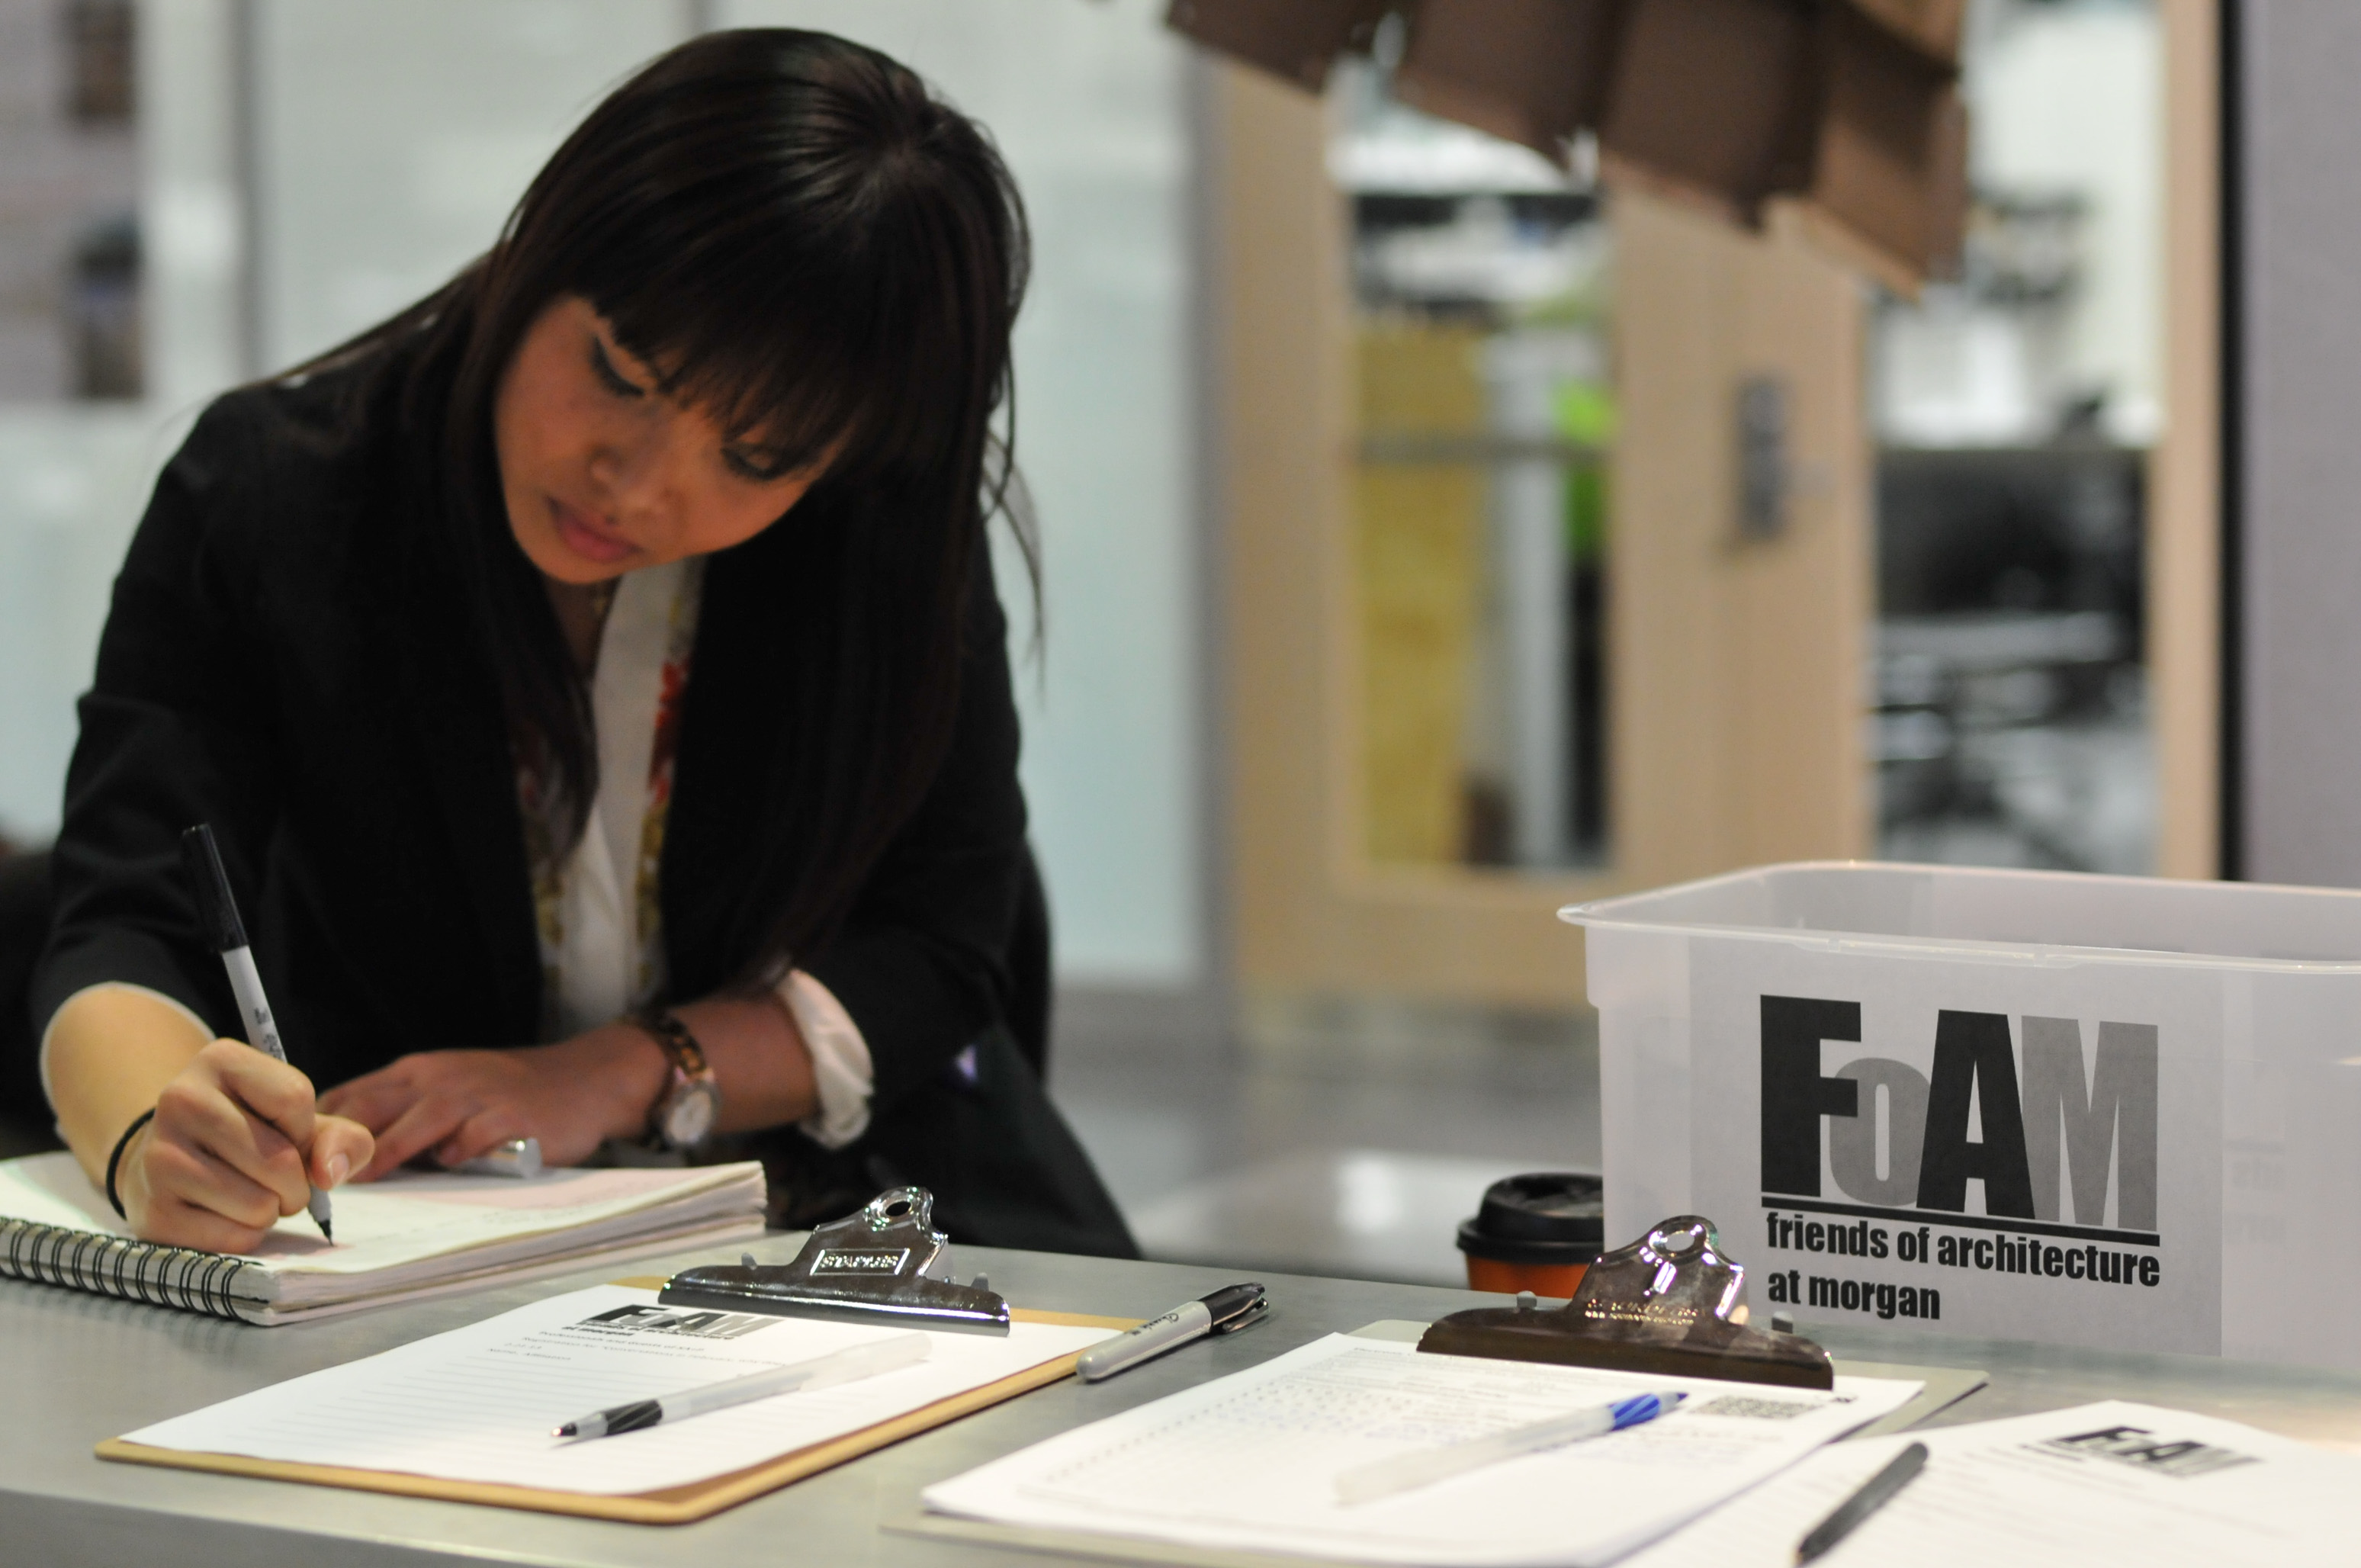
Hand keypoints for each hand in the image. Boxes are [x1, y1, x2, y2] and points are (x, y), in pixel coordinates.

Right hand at [121, 1039, 373, 1251]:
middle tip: (277, 1180)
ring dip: (270, 1211)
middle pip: (280, 1159)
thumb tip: (329, 1173)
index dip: (306, 1131)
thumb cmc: (254, 1137)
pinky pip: (233, 1239)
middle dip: (296, 1183)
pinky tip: (221, 1214)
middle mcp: (180, 1099)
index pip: (295, 1098)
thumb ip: (344, 1139)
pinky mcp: (152, 1210)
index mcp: (221, 1061)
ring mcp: (158, 1156)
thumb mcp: (304, 1122)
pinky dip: (243, 1235)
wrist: (171, 1164)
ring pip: (258, 1204)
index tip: (287, 1136)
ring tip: (249, 1194)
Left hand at [318, 1025, 666, 1177]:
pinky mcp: (508, 1118)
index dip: (317, 1129)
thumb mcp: (448, 1088)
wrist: (582, 1079)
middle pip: (374, 1108)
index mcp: (418, 1073)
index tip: (293, 1162)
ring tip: (360, 1181)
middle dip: (339, 1143)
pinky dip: (456, 1155)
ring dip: (385, 1153)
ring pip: (416, 1124)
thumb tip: (343, 1156)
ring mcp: (475, 1097)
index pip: (351, 1096)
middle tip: (314, 1179)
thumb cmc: (507, 1092)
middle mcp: (440, 1079)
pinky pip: (471, 1140)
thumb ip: (403, 1114)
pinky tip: (451, 1165)